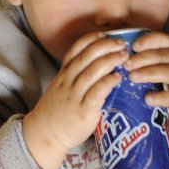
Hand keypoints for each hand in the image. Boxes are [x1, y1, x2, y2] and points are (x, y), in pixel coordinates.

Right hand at [23, 32, 127, 168]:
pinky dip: (108, 82)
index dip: (89, 40)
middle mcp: (67, 82)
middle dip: (104, 46)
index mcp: (62, 75)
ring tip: (124, 56)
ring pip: (92, 72)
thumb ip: (75, 78)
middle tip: (121, 43)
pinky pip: (96, 92)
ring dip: (109, 60)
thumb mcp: (60, 89)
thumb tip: (99, 68)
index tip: (103, 34)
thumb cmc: (57, 113)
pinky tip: (118, 77)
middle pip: (86, 57)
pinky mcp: (82, 110)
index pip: (74, 50)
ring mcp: (74, 95)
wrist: (45, 135)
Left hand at [123, 31, 168, 119]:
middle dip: (142, 58)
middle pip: (163, 55)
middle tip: (125, 63)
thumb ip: (158, 56)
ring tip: (132, 77)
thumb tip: (124, 57)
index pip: (163, 39)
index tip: (133, 45)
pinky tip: (148, 99)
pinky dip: (161, 97)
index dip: (148, 41)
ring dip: (149, 74)